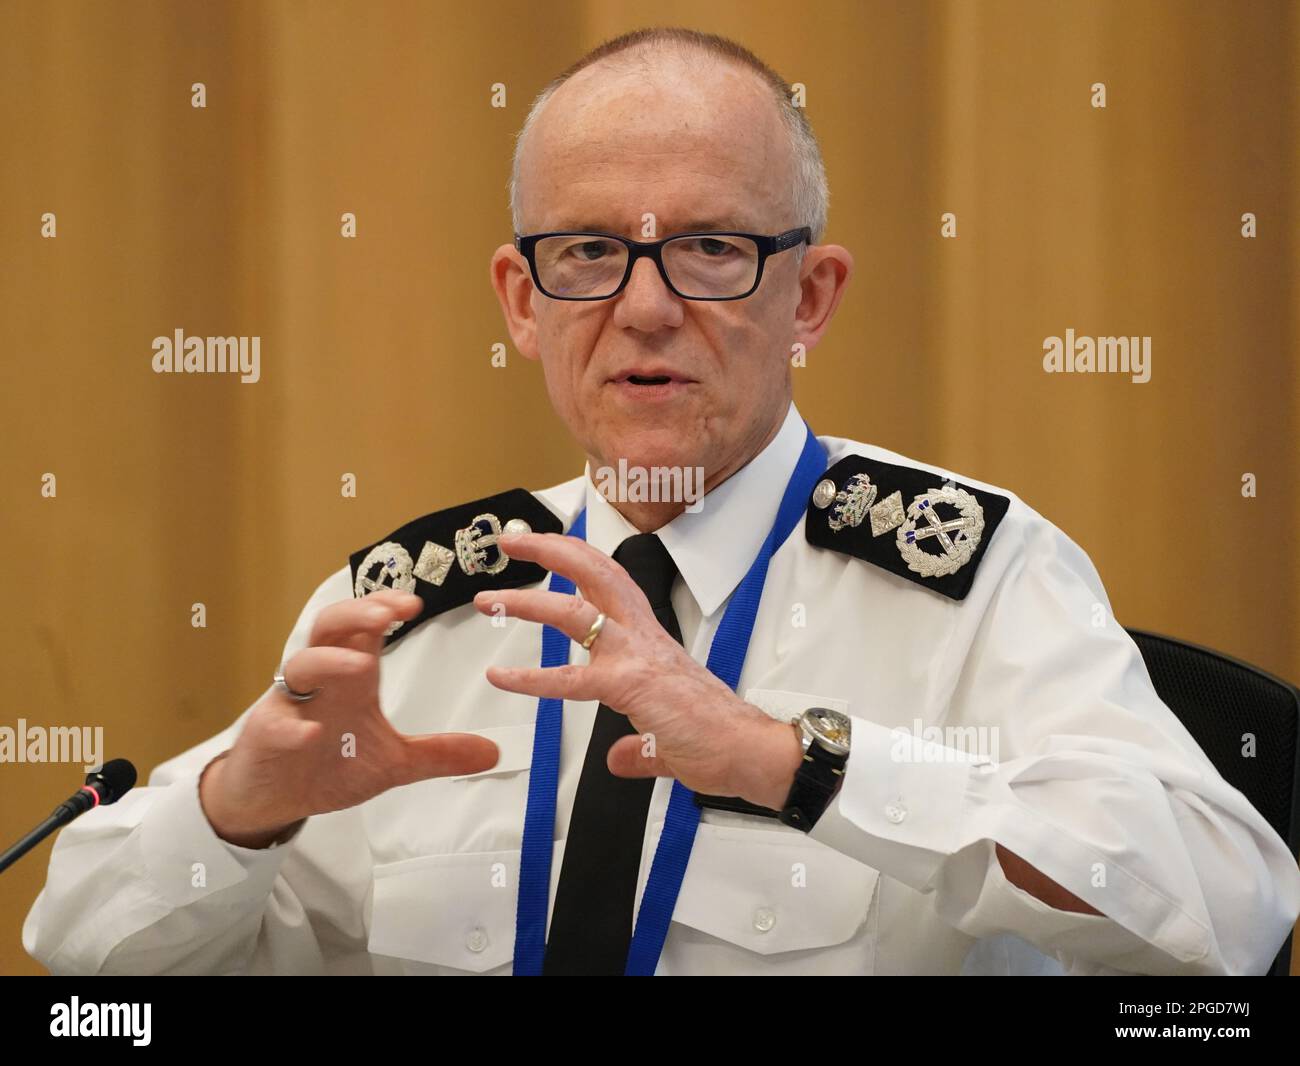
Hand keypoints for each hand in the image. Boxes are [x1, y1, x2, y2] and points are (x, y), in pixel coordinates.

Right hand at [200, 589, 499, 847]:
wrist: (274, 798)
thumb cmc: (329, 764)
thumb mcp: (393, 762)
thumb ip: (438, 754)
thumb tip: (493, 752)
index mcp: (350, 676)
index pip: (363, 626)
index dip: (383, 606)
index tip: (414, 603)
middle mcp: (319, 681)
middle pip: (329, 628)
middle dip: (355, 614)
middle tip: (386, 614)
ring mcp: (289, 705)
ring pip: (300, 665)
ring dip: (329, 661)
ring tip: (360, 665)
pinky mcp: (265, 736)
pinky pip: (274, 724)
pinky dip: (292, 726)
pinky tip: (311, 733)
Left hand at [472, 532, 803, 807]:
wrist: (751, 751)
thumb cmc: (719, 737)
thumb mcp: (666, 739)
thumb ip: (638, 747)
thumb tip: (620, 758)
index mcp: (650, 639)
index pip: (611, 582)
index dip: (577, 558)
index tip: (546, 546)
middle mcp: (643, 637)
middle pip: (595, 573)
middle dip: (551, 550)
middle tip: (512, 539)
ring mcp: (638, 657)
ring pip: (577, 612)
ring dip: (528, 601)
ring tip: (489, 599)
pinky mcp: (633, 686)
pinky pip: (573, 677)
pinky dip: (531, 677)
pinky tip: (500, 677)